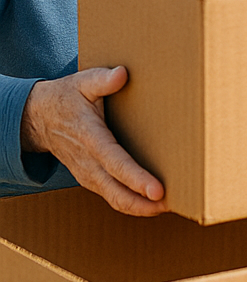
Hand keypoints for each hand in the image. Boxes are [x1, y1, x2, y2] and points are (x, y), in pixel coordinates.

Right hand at [19, 67, 165, 215]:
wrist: (39, 118)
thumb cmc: (67, 98)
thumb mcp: (81, 83)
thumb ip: (101, 79)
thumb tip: (121, 74)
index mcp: (90, 138)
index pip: (115, 163)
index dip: (136, 178)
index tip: (157, 190)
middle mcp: (88, 162)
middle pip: (116, 192)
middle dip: (143, 203)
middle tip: (172, 205)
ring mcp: (88, 174)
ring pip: (114, 199)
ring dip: (140, 207)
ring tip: (169, 207)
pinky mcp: (92, 178)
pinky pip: (112, 196)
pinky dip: (132, 204)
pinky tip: (153, 204)